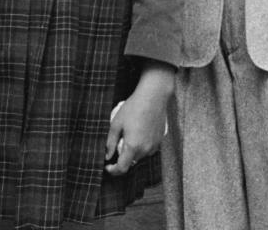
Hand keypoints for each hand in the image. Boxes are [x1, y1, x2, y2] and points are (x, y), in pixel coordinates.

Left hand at [105, 61, 174, 175]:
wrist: (153, 96)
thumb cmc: (133, 108)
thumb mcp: (116, 124)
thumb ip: (110, 143)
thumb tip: (107, 156)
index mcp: (133, 147)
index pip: (122, 169)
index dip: (113, 171)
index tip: (107, 166)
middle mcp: (145, 149)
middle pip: (131, 162)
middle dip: (123, 157)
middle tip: (119, 142)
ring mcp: (154, 146)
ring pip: (140, 156)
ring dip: (133, 151)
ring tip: (130, 134)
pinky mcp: (159, 140)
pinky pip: (148, 149)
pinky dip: (142, 146)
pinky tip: (139, 132)